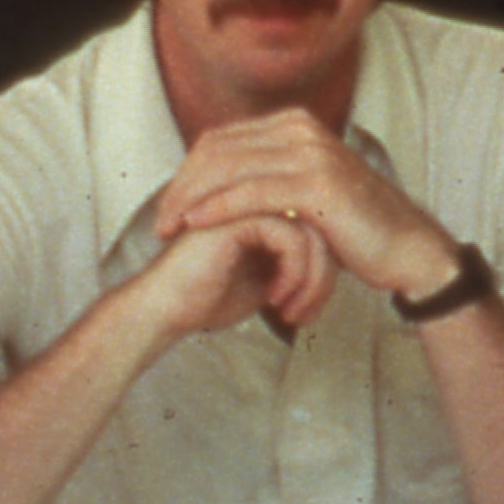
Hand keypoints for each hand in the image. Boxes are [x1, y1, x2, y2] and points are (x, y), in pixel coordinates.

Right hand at [114, 203, 317, 346]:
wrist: (166, 309)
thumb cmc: (210, 296)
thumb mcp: (268, 276)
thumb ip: (297, 257)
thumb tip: (337, 258)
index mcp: (261, 201)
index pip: (319, 221)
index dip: (325, 266)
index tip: (312, 306)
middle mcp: (254, 192)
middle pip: (321, 223)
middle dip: (324, 274)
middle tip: (308, 312)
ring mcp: (244, 197)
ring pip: (312, 230)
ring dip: (313, 279)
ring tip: (296, 311)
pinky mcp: (236, 213)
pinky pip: (292, 237)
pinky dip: (294, 274)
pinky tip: (276, 299)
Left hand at [157, 112, 454, 314]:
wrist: (405, 247)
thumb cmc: (354, 228)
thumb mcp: (306, 190)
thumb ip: (270, 177)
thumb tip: (222, 181)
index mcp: (294, 124)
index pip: (221, 140)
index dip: (187, 172)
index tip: (167, 206)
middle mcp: (300, 128)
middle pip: (218, 150)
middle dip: (181, 186)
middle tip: (158, 221)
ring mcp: (309, 151)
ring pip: (229, 169)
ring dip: (191, 199)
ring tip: (168, 227)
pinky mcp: (315, 183)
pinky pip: (252, 192)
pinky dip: (218, 208)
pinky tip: (196, 224)